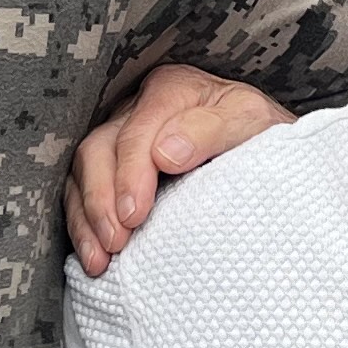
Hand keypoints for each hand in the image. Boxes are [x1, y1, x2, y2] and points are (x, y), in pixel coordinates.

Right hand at [67, 65, 295, 276]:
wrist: (266, 149)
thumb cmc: (259, 133)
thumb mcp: (250, 121)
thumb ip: (212, 130)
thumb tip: (165, 153)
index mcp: (170, 90)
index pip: (137, 130)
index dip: (131, 173)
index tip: (136, 213)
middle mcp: (135, 110)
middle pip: (99, 149)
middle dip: (102, 199)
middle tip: (117, 240)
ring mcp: (118, 140)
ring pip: (83, 173)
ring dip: (86, 218)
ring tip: (101, 257)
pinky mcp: (111, 171)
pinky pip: (80, 194)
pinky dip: (83, 227)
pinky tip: (94, 257)